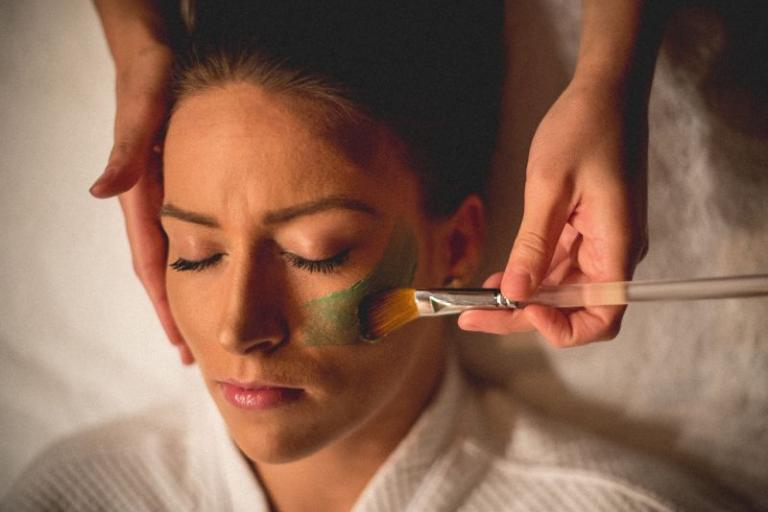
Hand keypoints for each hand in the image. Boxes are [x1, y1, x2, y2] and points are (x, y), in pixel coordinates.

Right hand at [90, 44, 193, 363]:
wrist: (159, 56)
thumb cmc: (150, 78)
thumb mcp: (140, 108)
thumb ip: (125, 147)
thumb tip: (100, 191)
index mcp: (141, 196)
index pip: (150, 261)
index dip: (164, 303)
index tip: (178, 342)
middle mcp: (154, 203)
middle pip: (166, 270)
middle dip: (178, 312)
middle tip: (199, 356)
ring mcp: (170, 197)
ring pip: (183, 255)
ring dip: (193, 292)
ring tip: (210, 329)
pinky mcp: (187, 186)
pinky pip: (196, 232)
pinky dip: (207, 259)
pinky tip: (224, 274)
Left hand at [459, 79, 647, 346]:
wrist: (607, 91)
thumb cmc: (585, 128)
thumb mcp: (550, 187)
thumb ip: (533, 245)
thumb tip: (514, 294)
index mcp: (616, 246)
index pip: (602, 317)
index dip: (563, 329)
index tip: (521, 311)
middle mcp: (613, 252)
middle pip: (572, 309)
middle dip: (523, 318)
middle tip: (472, 319)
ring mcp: (600, 242)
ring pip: (560, 290)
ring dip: (520, 298)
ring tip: (474, 303)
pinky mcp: (587, 231)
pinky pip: (558, 266)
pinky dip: (528, 275)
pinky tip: (496, 278)